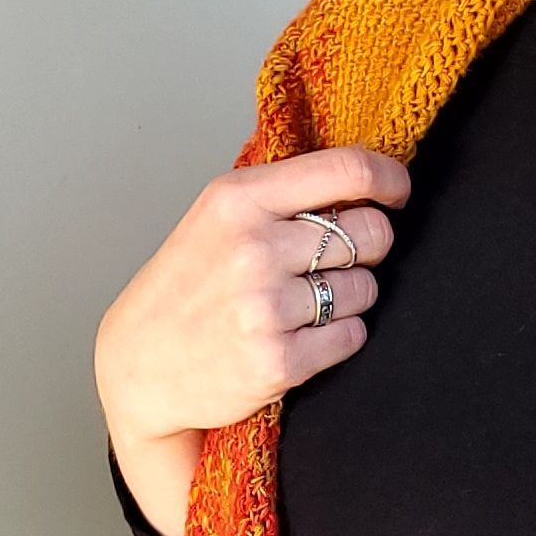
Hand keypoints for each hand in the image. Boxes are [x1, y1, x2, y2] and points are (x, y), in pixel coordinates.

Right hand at [94, 146, 411, 535]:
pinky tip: (301, 336)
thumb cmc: (185, 286)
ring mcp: (265, 307)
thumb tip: (364, 182)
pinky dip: (338, 337)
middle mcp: (253, 248)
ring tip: (303, 304)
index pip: (347, 171)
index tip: (396, 193)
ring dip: (348, 297)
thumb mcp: (217, 218)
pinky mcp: (279, 360)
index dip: (389, 180)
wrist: (139, 364)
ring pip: (365, 288)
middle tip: (337, 261)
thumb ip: (281, 196)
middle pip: (370, 233)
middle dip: (369, 247)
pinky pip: (352, 336)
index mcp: (239, 199)